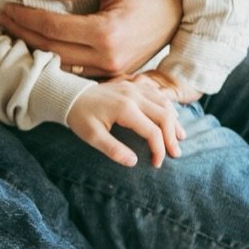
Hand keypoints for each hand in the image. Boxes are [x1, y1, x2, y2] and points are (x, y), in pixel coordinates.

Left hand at [0, 0, 182, 79]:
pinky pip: (76, 72)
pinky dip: (52, 60)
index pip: (53, 28)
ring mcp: (112, 71)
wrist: (180, 10)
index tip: (7, 8)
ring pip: (61, 65)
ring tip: (12, 33)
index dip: (26, 18)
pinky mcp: (114, 75)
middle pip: (51, 50)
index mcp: (108, 32)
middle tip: (1, 20)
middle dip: (22, 34)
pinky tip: (36, 47)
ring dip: (33, 50)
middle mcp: (108, 57)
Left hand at [66, 74, 184, 167]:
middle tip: (175, 153)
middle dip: (172, 137)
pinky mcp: (133, 85)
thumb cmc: (80, 116)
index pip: (152, 131)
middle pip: (164, 116)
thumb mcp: (92, 136)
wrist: (69, 95)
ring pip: (164, 103)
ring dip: (174, 121)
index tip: (156, 164)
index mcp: (125, 109)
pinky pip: (157, 94)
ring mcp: (135, 88)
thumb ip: (112, 149)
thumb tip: (133, 162)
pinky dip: (167, 106)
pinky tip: (170, 117)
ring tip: (179, 138)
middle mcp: (134, 95)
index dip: (158, 150)